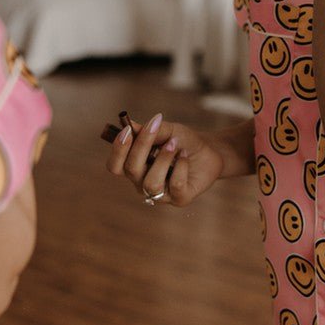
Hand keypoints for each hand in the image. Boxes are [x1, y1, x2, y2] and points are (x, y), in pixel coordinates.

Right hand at [106, 114, 226, 207]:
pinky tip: (185, 156)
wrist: (209, 151)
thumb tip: (133, 125)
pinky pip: (175, 185)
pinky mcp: (180, 199)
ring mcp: (160, 194)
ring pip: (151, 183)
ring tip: (175, 144)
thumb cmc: (182, 141)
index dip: (118, 150)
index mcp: (134, 167)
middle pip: (131, 170)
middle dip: (142, 146)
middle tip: (156, 127)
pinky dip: (181, 167)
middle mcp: (143, 183)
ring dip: (163, 159)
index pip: (115, 166)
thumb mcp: (168, 130)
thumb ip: (152, 130)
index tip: (128, 130)